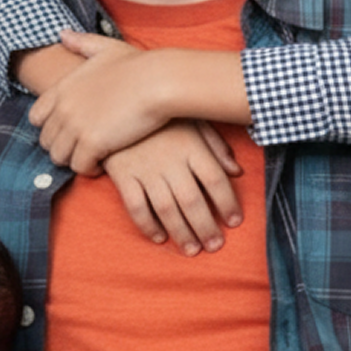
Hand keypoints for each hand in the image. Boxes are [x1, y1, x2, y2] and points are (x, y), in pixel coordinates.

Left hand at [28, 32, 171, 173]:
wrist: (160, 81)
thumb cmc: (139, 65)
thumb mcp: (106, 48)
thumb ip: (81, 42)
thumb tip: (61, 33)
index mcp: (63, 88)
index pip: (35, 118)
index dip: (50, 127)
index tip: (69, 130)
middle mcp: (63, 108)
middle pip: (46, 141)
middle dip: (63, 146)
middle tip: (83, 148)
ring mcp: (75, 126)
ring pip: (59, 157)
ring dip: (74, 160)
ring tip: (92, 157)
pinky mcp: (92, 143)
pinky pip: (79, 167)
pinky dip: (89, 169)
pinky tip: (102, 164)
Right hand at [102, 121, 241, 254]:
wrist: (114, 100)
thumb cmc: (160, 114)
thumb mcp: (193, 121)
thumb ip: (216, 145)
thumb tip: (236, 171)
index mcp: (191, 146)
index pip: (216, 180)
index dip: (228, 203)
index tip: (235, 221)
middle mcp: (170, 160)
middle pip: (193, 200)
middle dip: (207, 227)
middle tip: (216, 245)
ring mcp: (145, 168)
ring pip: (167, 209)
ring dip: (182, 233)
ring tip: (193, 249)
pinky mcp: (123, 174)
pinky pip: (136, 206)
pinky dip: (147, 225)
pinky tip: (159, 237)